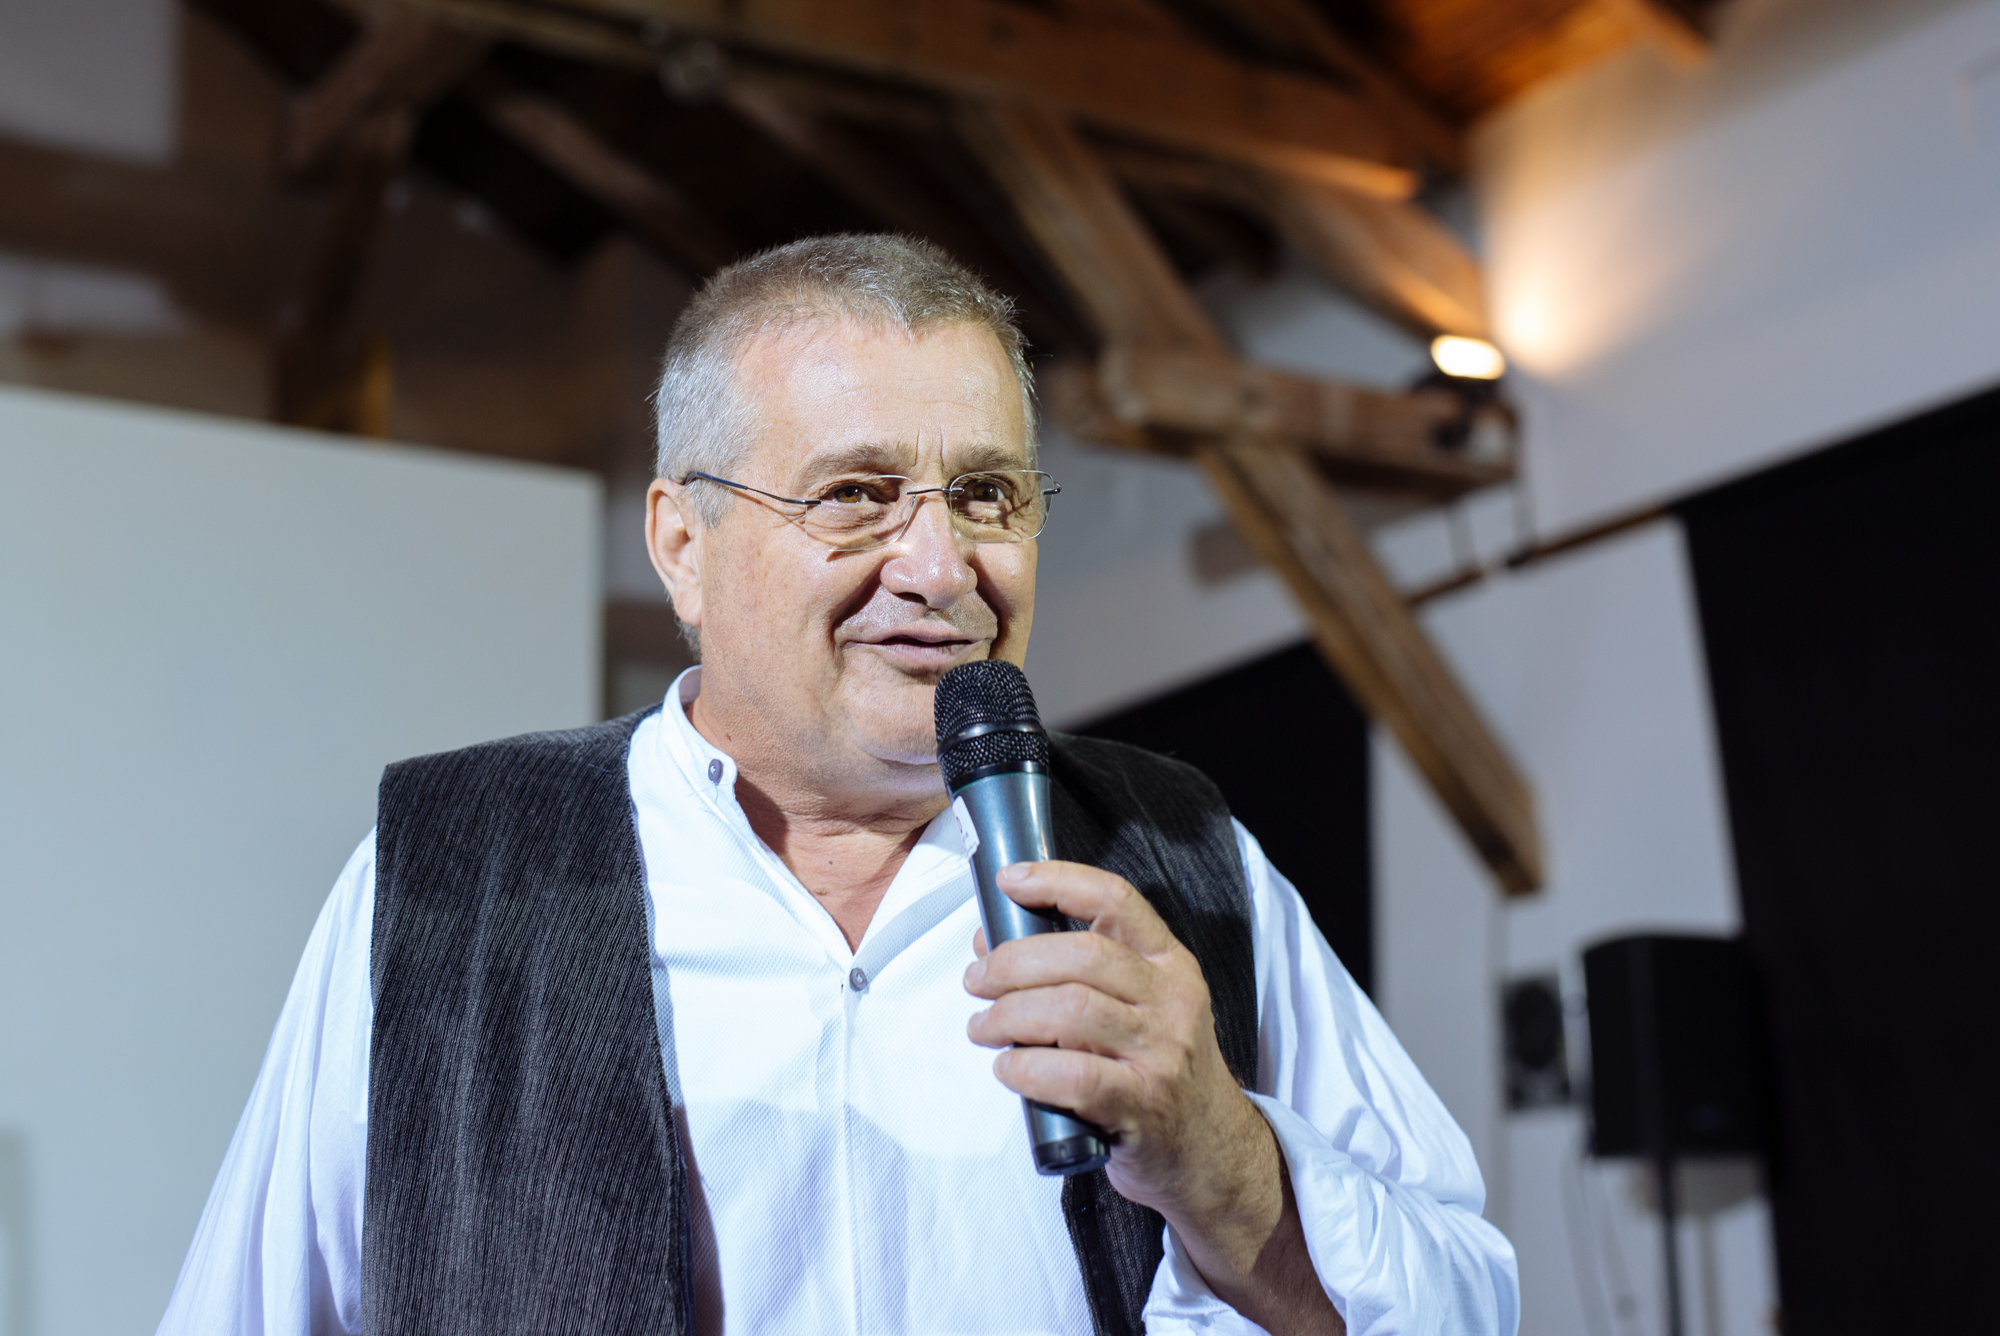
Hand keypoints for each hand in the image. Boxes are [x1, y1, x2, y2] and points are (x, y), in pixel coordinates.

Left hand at [963, 861, 1340, 1334]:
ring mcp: (1162, 1054)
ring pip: (1072, 1010)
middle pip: (1082, 955)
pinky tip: (1007, 1069)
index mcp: (1169, 964)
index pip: (1116, 900)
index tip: (1010, 880)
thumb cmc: (1156, 1071)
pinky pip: (1074, 1075)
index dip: (1058, 880)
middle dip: (1013, 962)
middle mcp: (1172, 1001)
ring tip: (982, 1027)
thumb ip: (1074, 974)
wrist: (1210, 1153)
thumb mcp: (1137, 1009)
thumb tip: (989, 942)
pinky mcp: (1143, 1106)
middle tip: (976, 980)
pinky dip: (1026, 1068)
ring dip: (1008, 1015)